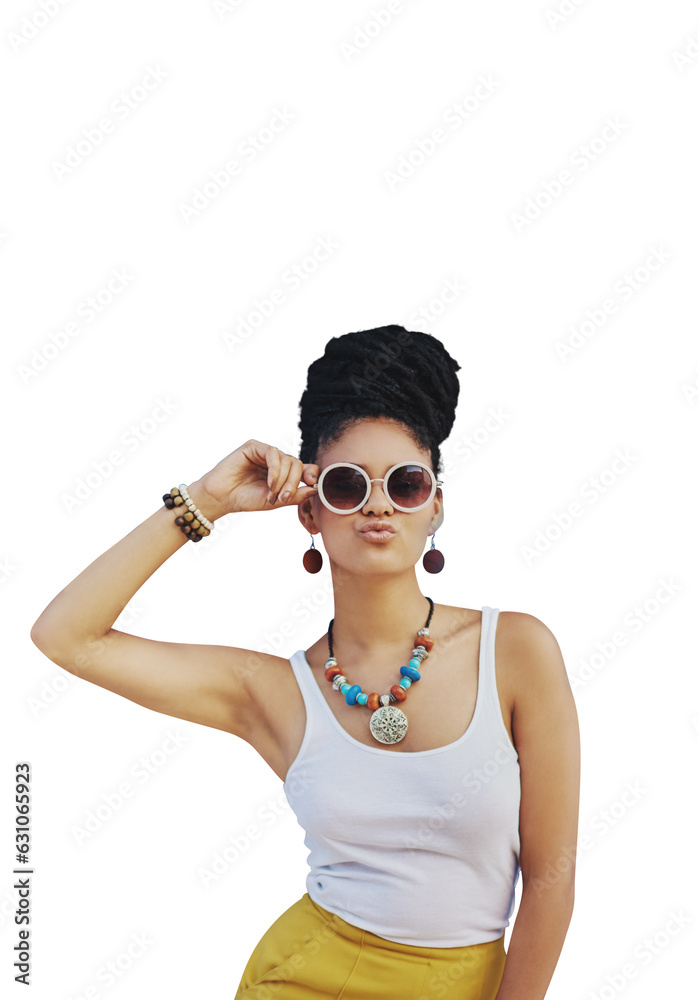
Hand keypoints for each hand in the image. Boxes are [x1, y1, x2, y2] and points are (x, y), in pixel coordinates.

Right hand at [192, 439, 319, 517]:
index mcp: (283, 472)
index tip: (313, 484)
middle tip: (283, 498)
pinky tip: (269, 483)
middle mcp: (276, 460)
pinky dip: (275, 469)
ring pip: (286, 459)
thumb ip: (295, 495)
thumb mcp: (276, 501)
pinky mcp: (254, 447)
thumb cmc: (246, 499)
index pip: (305, 468)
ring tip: (272, 494)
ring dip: (282, 479)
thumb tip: (315, 488)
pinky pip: (272, 453)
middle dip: (293, 482)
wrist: (221, 498)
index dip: (312, 474)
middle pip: (297, 464)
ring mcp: (265, 453)